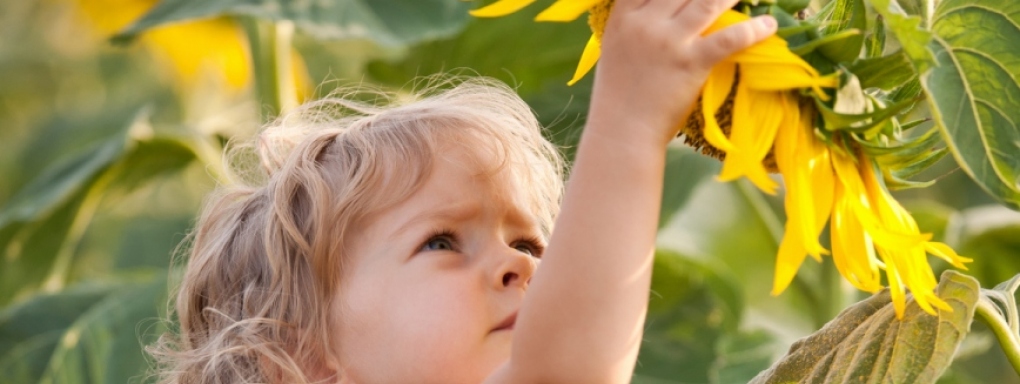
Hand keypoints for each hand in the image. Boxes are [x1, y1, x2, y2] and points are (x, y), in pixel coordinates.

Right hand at [588, 0, 776, 148]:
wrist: (623, 130)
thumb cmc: (618, 94)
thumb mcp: (615, 48)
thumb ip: (635, 24)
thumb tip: (661, 12)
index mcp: (624, 18)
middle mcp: (645, 23)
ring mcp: (669, 41)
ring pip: (708, 2)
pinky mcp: (691, 62)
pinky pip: (729, 38)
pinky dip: (753, 30)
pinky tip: (768, 25)